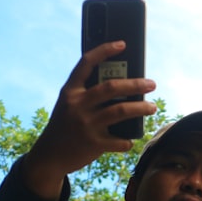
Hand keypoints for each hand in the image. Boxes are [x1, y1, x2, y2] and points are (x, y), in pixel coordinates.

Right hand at [22, 40, 156, 199]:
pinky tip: (130, 140)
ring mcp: (86, 124)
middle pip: (112, 87)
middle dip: (136, 84)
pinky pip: (119, 140)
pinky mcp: (93, 144)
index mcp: (70, 91)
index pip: (86, 63)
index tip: (122, 44)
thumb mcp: (67, 105)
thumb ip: (85, 95)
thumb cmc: (63, 126)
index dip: (104, 51)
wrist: (49, 156)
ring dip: (141, 108)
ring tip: (152, 108)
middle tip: (151, 84)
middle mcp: (77, 105)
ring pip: (121, 110)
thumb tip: (120, 86)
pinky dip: (127, 140)